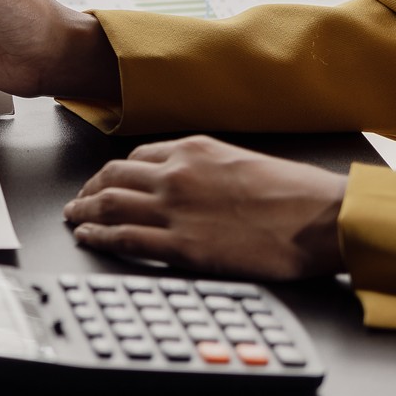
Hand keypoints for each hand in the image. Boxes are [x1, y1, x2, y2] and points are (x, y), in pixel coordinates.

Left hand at [64, 136, 348, 279]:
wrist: (321, 218)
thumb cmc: (297, 193)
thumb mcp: (244, 160)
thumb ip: (209, 167)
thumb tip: (195, 180)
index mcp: (194, 150)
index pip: (136, 158)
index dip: (113, 172)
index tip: (105, 181)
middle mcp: (176, 174)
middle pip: (113, 177)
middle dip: (89, 189)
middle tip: (78, 200)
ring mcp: (175, 209)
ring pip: (110, 204)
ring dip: (84, 211)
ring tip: (73, 218)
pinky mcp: (182, 245)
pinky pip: (125, 238)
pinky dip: (99, 237)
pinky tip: (89, 238)